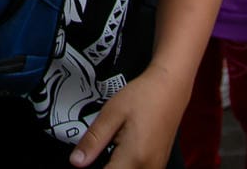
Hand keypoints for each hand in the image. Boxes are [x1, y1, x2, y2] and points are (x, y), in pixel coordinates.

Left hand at [71, 66, 187, 167]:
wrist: (170, 87)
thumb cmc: (143, 96)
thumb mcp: (111, 113)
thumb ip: (93, 140)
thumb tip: (76, 162)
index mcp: (134, 158)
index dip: (90, 167)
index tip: (84, 157)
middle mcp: (148, 168)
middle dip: (104, 166)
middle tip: (96, 148)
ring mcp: (156, 168)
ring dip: (114, 165)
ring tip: (110, 146)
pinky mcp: (158, 164)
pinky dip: (124, 165)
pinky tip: (119, 150)